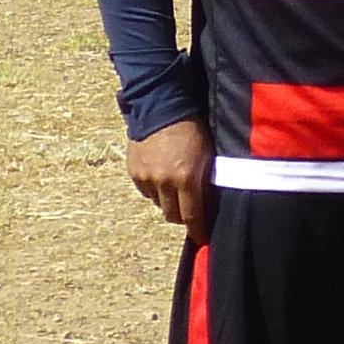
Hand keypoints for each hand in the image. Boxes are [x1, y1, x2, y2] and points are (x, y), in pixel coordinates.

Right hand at [128, 116, 214, 236]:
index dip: (198, 230)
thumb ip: (206, 180)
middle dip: (183, 216)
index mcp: (186, 178)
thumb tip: (209, 202)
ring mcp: (146, 177)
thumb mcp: (208, 154)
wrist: (162, 106)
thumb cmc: (193, 127)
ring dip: (168, 201)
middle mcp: (164, 182)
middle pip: (172, 215)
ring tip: (176, 188)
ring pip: (158, 204)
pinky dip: (155, 189)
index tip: (202, 237)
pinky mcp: (134, 171)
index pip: (192, 216)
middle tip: (190, 211)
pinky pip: (146, 191)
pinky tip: (162, 177)